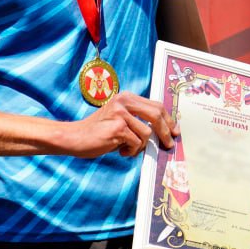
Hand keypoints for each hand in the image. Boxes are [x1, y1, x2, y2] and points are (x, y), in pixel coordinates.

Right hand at [61, 92, 176, 157]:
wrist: (75, 137)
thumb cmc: (98, 131)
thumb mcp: (119, 118)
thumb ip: (137, 119)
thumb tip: (162, 131)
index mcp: (126, 97)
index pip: (156, 105)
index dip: (168, 119)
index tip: (174, 131)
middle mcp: (124, 101)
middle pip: (157, 115)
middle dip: (166, 132)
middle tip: (168, 145)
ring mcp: (121, 113)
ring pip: (146, 133)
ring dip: (140, 146)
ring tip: (126, 148)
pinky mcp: (118, 127)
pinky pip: (136, 143)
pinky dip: (130, 151)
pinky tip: (119, 150)